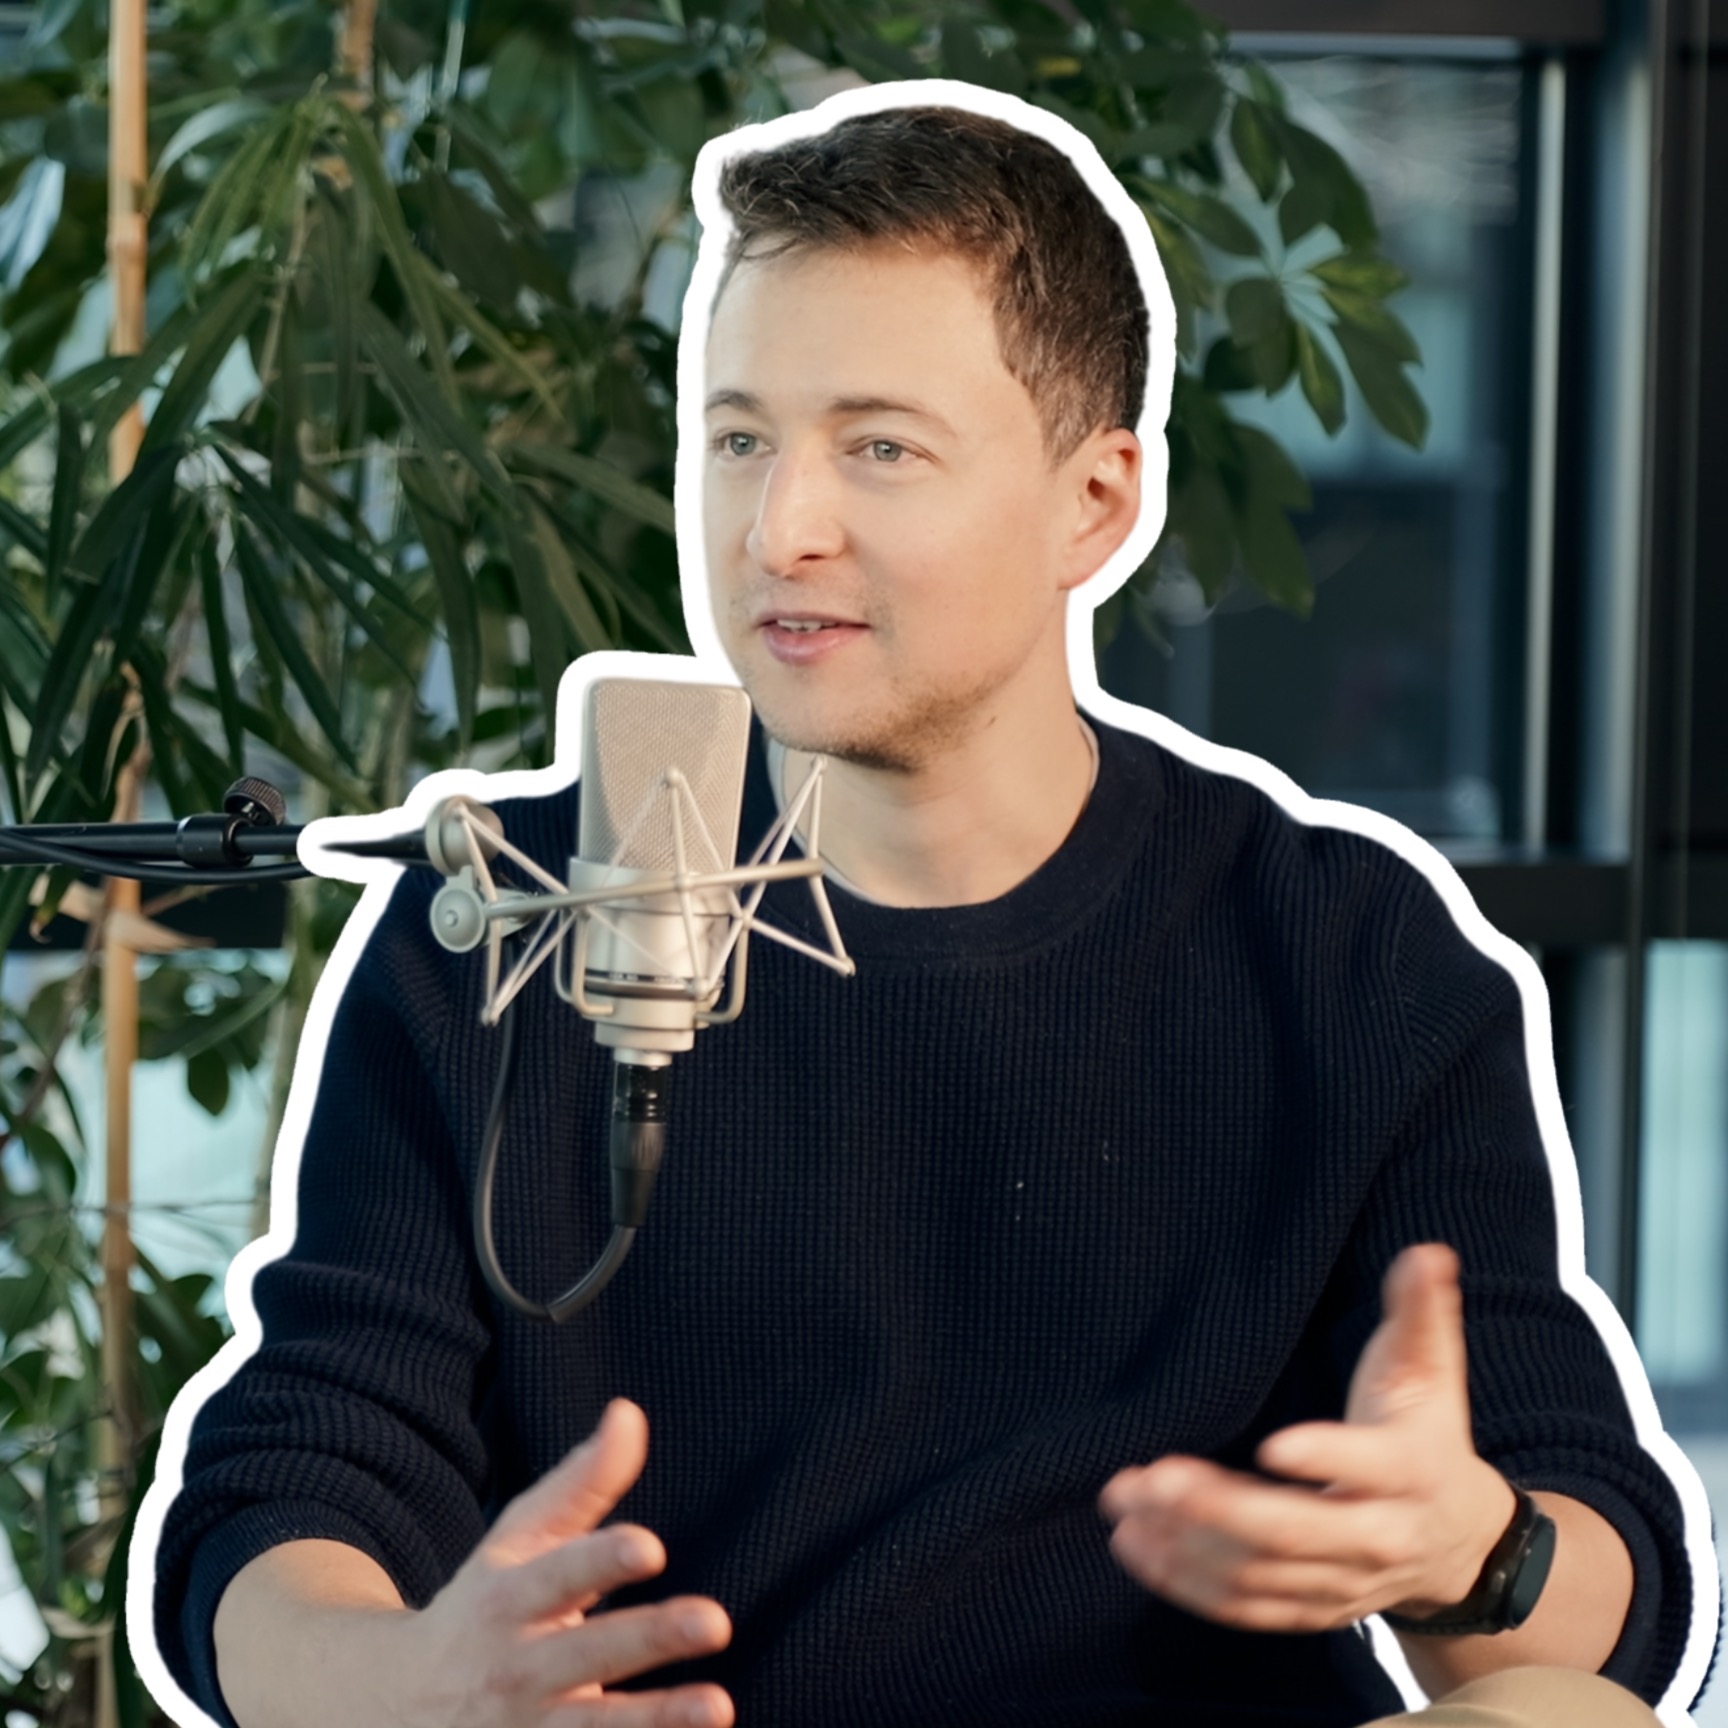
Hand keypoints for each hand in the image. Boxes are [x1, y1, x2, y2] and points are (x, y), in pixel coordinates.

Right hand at [390, 1398, 733, 1727]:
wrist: (390, 1712)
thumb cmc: (482, 1608)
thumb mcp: (517, 1543)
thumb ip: (581, 1483)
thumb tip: (631, 1412)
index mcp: (508, 1600)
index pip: (558, 1576)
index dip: (601, 1561)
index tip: (651, 1546)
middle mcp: (514, 1669)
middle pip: (587, 1654)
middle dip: (648, 1637)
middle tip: (716, 1621)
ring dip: (656, 1721)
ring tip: (720, 1706)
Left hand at [1098, 1243, 1516, 1633]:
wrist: (1460, 1542)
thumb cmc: (1427, 1434)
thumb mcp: (1430, 1372)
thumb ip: (1421, 1311)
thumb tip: (1428, 1252)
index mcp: (1412, 1472)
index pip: (1371, 1467)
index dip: (1327, 1456)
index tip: (1272, 1446)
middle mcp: (1379, 1537)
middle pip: (1298, 1533)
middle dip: (1223, 1509)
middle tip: (1157, 1477)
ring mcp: (1342, 1582)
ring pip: (1262, 1574)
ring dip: (1189, 1544)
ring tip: (1127, 1503)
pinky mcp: (1311, 1607)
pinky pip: (1246, 1606)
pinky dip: (1188, 1584)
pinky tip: (1136, 1547)